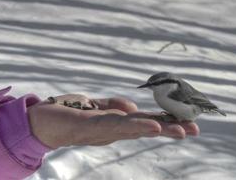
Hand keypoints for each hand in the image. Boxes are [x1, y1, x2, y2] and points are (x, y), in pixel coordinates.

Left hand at [28, 94, 199, 148]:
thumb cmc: (68, 112)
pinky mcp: (88, 127)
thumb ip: (112, 105)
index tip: (189, 123)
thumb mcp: (94, 105)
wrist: (39, 121)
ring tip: (180, 129)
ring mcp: (101, 131)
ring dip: (158, 128)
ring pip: (134, 129)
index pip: (144, 122)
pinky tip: (151, 126)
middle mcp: (112, 131)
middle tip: (195, 130)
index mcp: (115, 125)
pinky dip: (135, 126)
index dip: (165, 122)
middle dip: (169, 129)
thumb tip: (133, 107)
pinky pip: (114, 126)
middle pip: (144, 128)